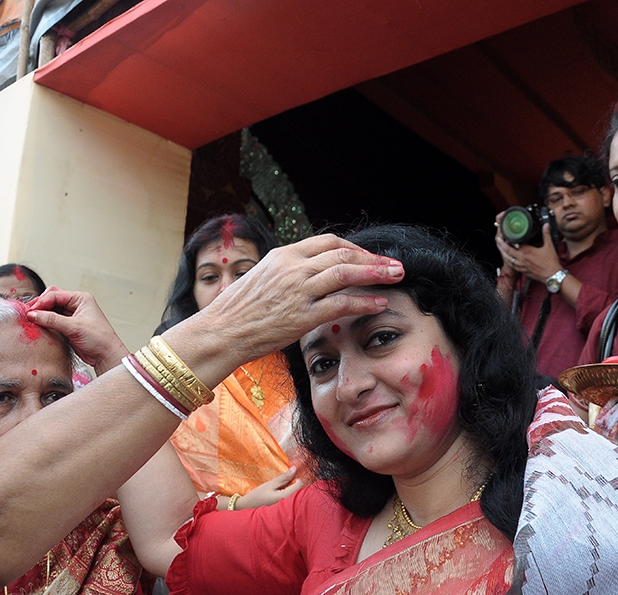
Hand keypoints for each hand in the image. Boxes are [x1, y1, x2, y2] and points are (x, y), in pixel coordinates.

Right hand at [27, 288, 128, 375]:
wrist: (106, 355)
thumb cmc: (99, 339)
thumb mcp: (74, 327)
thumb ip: (52, 320)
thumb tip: (33, 314)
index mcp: (81, 299)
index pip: (55, 294)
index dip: (41, 302)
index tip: (30, 311)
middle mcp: (77, 304)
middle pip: (52, 299)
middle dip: (40, 306)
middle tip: (28, 314)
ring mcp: (72, 315)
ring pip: (51, 310)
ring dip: (41, 314)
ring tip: (31, 321)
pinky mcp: (69, 326)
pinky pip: (53, 320)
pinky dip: (45, 322)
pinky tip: (38, 326)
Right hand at [183, 234, 403, 361]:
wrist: (221, 331)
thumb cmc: (239, 309)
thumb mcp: (263, 277)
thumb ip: (289, 271)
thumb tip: (310, 271)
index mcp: (284, 255)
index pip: (328, 242)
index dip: (354, 248)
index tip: (369, 257)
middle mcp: (293, 268)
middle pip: (343, 254)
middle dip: (373, 259)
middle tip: (395, 265)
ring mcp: (298, 291)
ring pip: (346, 274)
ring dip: (376, 274)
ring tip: (396, 277)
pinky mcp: (302, 316)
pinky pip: (341, 304)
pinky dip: (364, 302)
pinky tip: (379, 303)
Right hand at [236, 467, 302, 508]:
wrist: (247, 508)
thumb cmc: (257, 496)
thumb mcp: (270, 484)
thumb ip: (284, 477)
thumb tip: (295, 468)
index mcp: (286, 497)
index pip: (300, 485)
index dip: (297, 478)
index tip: (290, 476)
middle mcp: (289, 504)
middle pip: (299, 491)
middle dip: (295, 484)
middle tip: (285, 482)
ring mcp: (286, 508)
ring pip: (295, 496)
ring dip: (291, 489)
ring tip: (281, 488)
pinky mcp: (283, 510)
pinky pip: (290, 500)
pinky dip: (288, 495)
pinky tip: (280, 494)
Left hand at [495, 223, 561, 281]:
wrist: (552, 276)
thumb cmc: (551, 263)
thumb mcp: (549, 246)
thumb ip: (546, 234)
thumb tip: (546, 225)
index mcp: (527, 251)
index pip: (514, 244)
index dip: (508, 239)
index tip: (505, 234)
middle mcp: (522, 259)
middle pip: (507, 251)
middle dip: (501, 245)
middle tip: (498, 240)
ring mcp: (521, 266)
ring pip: (508, 259)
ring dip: (503, 253)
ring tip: (500, 248)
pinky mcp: (523, 271)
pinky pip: (512, 265)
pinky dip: (508, 261)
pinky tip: (507, 259)